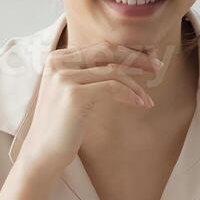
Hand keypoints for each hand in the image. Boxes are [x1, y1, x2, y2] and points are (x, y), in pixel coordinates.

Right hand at [15, 41, 161, 176]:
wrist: (42, 153)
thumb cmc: (62, 125)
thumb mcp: (73, 91)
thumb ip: (89, 73)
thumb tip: (124, 62)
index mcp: (57, 58)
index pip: (99, 47)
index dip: (126, 51)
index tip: (147, 59)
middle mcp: (58, 62)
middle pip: (107, 50)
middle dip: (136, 57)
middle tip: (157, 66)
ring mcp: (64, 77)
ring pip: (113, 72)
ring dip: (135, 85)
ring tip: (147, 100)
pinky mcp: (74, 95)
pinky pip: (113, 88)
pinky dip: (130, 95)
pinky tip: (140, 104)